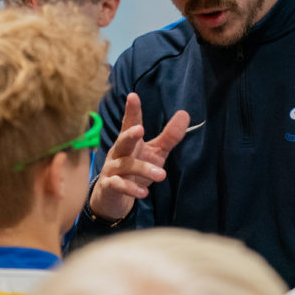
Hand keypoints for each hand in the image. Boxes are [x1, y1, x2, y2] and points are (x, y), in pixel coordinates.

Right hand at [89, 93, 188, 221]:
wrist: (112, 197)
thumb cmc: (135, 170)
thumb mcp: (155, 152)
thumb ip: (169, 136)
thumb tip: (185, 113)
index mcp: (130, 141)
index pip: (130, 123)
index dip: (132, 111)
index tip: (133, 96)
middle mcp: (119, 152)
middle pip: (122, 141)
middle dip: (129, 135)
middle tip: (140, 130)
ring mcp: (112, 169)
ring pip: (125, 165)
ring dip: (143, 169)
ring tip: (161, 175)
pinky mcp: (109, 186)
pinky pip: (118, 185)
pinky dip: (130, 188)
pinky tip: (143, 193)